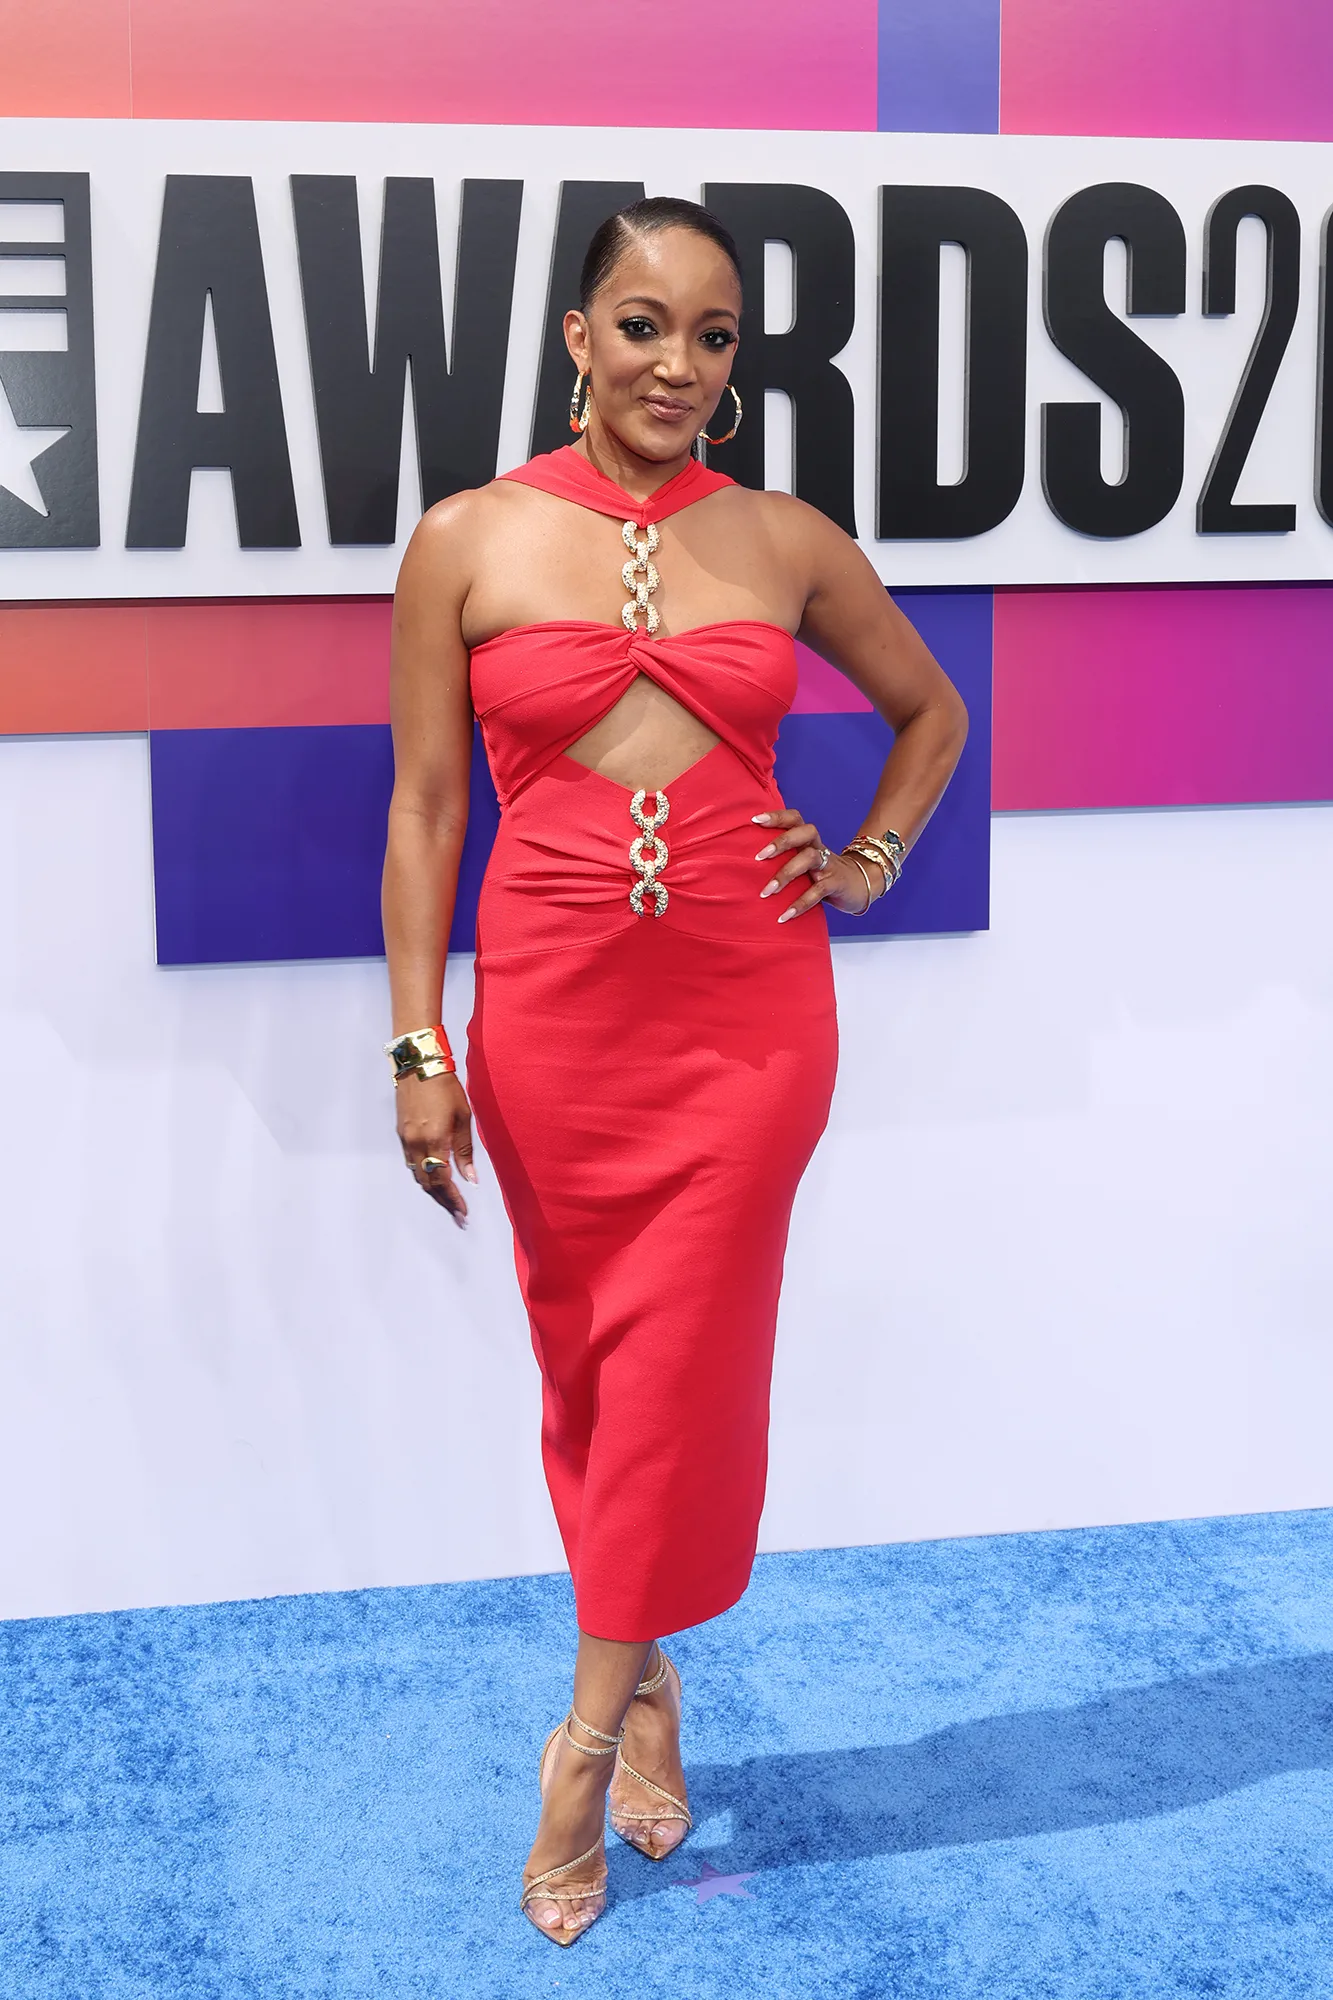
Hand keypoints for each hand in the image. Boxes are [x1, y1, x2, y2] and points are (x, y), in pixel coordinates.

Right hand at [396, 1070, 476, 1227]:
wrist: (419, 1065)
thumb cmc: (446, 1087)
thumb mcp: (463, 1117)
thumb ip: (464, 1150)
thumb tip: (470, 1178)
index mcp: (435, 1141)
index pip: (443, 1181)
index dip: (453, 1200)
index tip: (463, 1213)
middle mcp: (416, 1145)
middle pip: (428, 1183)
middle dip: (443, 1200)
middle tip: (457, 1214)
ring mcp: (406, 1140)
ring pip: (417, 1175)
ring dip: (432, 1189)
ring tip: (447, 1199)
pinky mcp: (401, 1133)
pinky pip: (410, 1162)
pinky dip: (422, 1174)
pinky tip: (433, 1176)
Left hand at [752, 810, 879, 921]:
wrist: (859, 885)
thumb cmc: (822, 873)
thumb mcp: (804, 861)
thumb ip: (784, 858)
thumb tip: (746, 866)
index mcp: (808, 840)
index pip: (795, 819)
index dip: (777, 816)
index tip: (755, 820)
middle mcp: (818, 847)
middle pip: (803, 833)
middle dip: (781, 842)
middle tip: (758, 857)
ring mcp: (828, 864)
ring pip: (808, 859)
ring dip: (785, 874)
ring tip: (766, 892)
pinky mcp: (835, 883)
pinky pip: (817, 891)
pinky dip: (800, 903)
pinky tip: (784, 916)